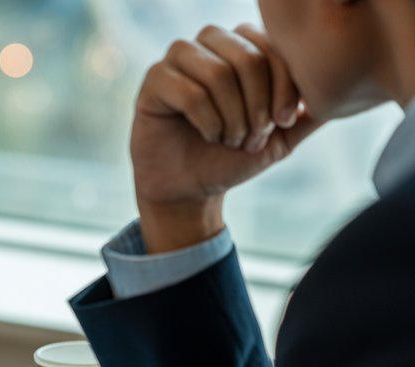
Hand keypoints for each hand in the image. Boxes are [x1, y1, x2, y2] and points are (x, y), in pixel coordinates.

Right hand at [131, 24, 324, 251]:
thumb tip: (344, 94)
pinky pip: (188, 91)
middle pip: (246, 57)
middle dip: (257, 104)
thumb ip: (308, 113)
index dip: (284, 85)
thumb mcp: (281, 137)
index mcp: (242, 47)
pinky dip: (207, 120)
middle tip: (252, 136)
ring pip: (217, 71)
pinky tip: (208, 136)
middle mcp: (209, 45)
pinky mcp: (153, 81)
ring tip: (230, 138)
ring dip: (232, 115)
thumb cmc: (231, 158)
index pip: (273, 47)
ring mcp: (178, 60)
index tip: (284, 122)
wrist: (190, 189)